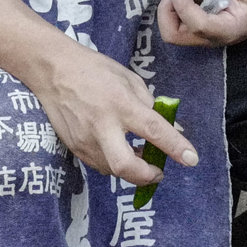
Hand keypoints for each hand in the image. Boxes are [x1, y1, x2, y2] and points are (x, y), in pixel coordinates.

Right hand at [26, 37, 198, 192]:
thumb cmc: (96, 70)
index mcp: (121, 103)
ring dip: (131, 169)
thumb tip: (169, 128)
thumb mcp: (130, 79)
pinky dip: (114, 163)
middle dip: (146, 176)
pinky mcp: (74, 148)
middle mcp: (102, 126)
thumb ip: (149, 105)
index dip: (175, 147)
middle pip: (125, 166)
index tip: (191, 159)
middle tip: (159, 171)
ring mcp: (85, 140)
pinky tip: (120, 150)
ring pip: (112, 170)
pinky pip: (99, 165)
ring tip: (141, 156)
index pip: (154, 129)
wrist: (54, 71)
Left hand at [157, 0, 246, 49]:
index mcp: (227, 30)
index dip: (183, 6)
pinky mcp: (196, 30)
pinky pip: (176, 23)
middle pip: (174, 36)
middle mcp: (210, 38)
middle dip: (166, 12)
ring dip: (168, 9)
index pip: (198, 25)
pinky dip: (173, 7)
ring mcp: (201, 36)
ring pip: (171, 31)